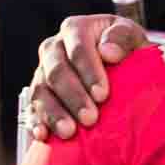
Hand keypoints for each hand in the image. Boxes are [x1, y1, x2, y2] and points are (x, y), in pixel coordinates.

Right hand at [26, 15, 149, 140]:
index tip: (102, 95)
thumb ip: (124, 38)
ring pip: (40, 90)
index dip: (88, 71)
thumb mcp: (133, 38)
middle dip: (73, 96)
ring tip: (69, 132)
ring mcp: (43, 70)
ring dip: (53, 113)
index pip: (78, 48)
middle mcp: (54, 47)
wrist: (120, 66)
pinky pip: (31, 107)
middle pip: (56, 71)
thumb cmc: (127, 50)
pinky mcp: (39, 92)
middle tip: (90, 119)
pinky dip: (37, 121)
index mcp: (77, 29)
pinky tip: (43, 135)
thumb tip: (108, 52)